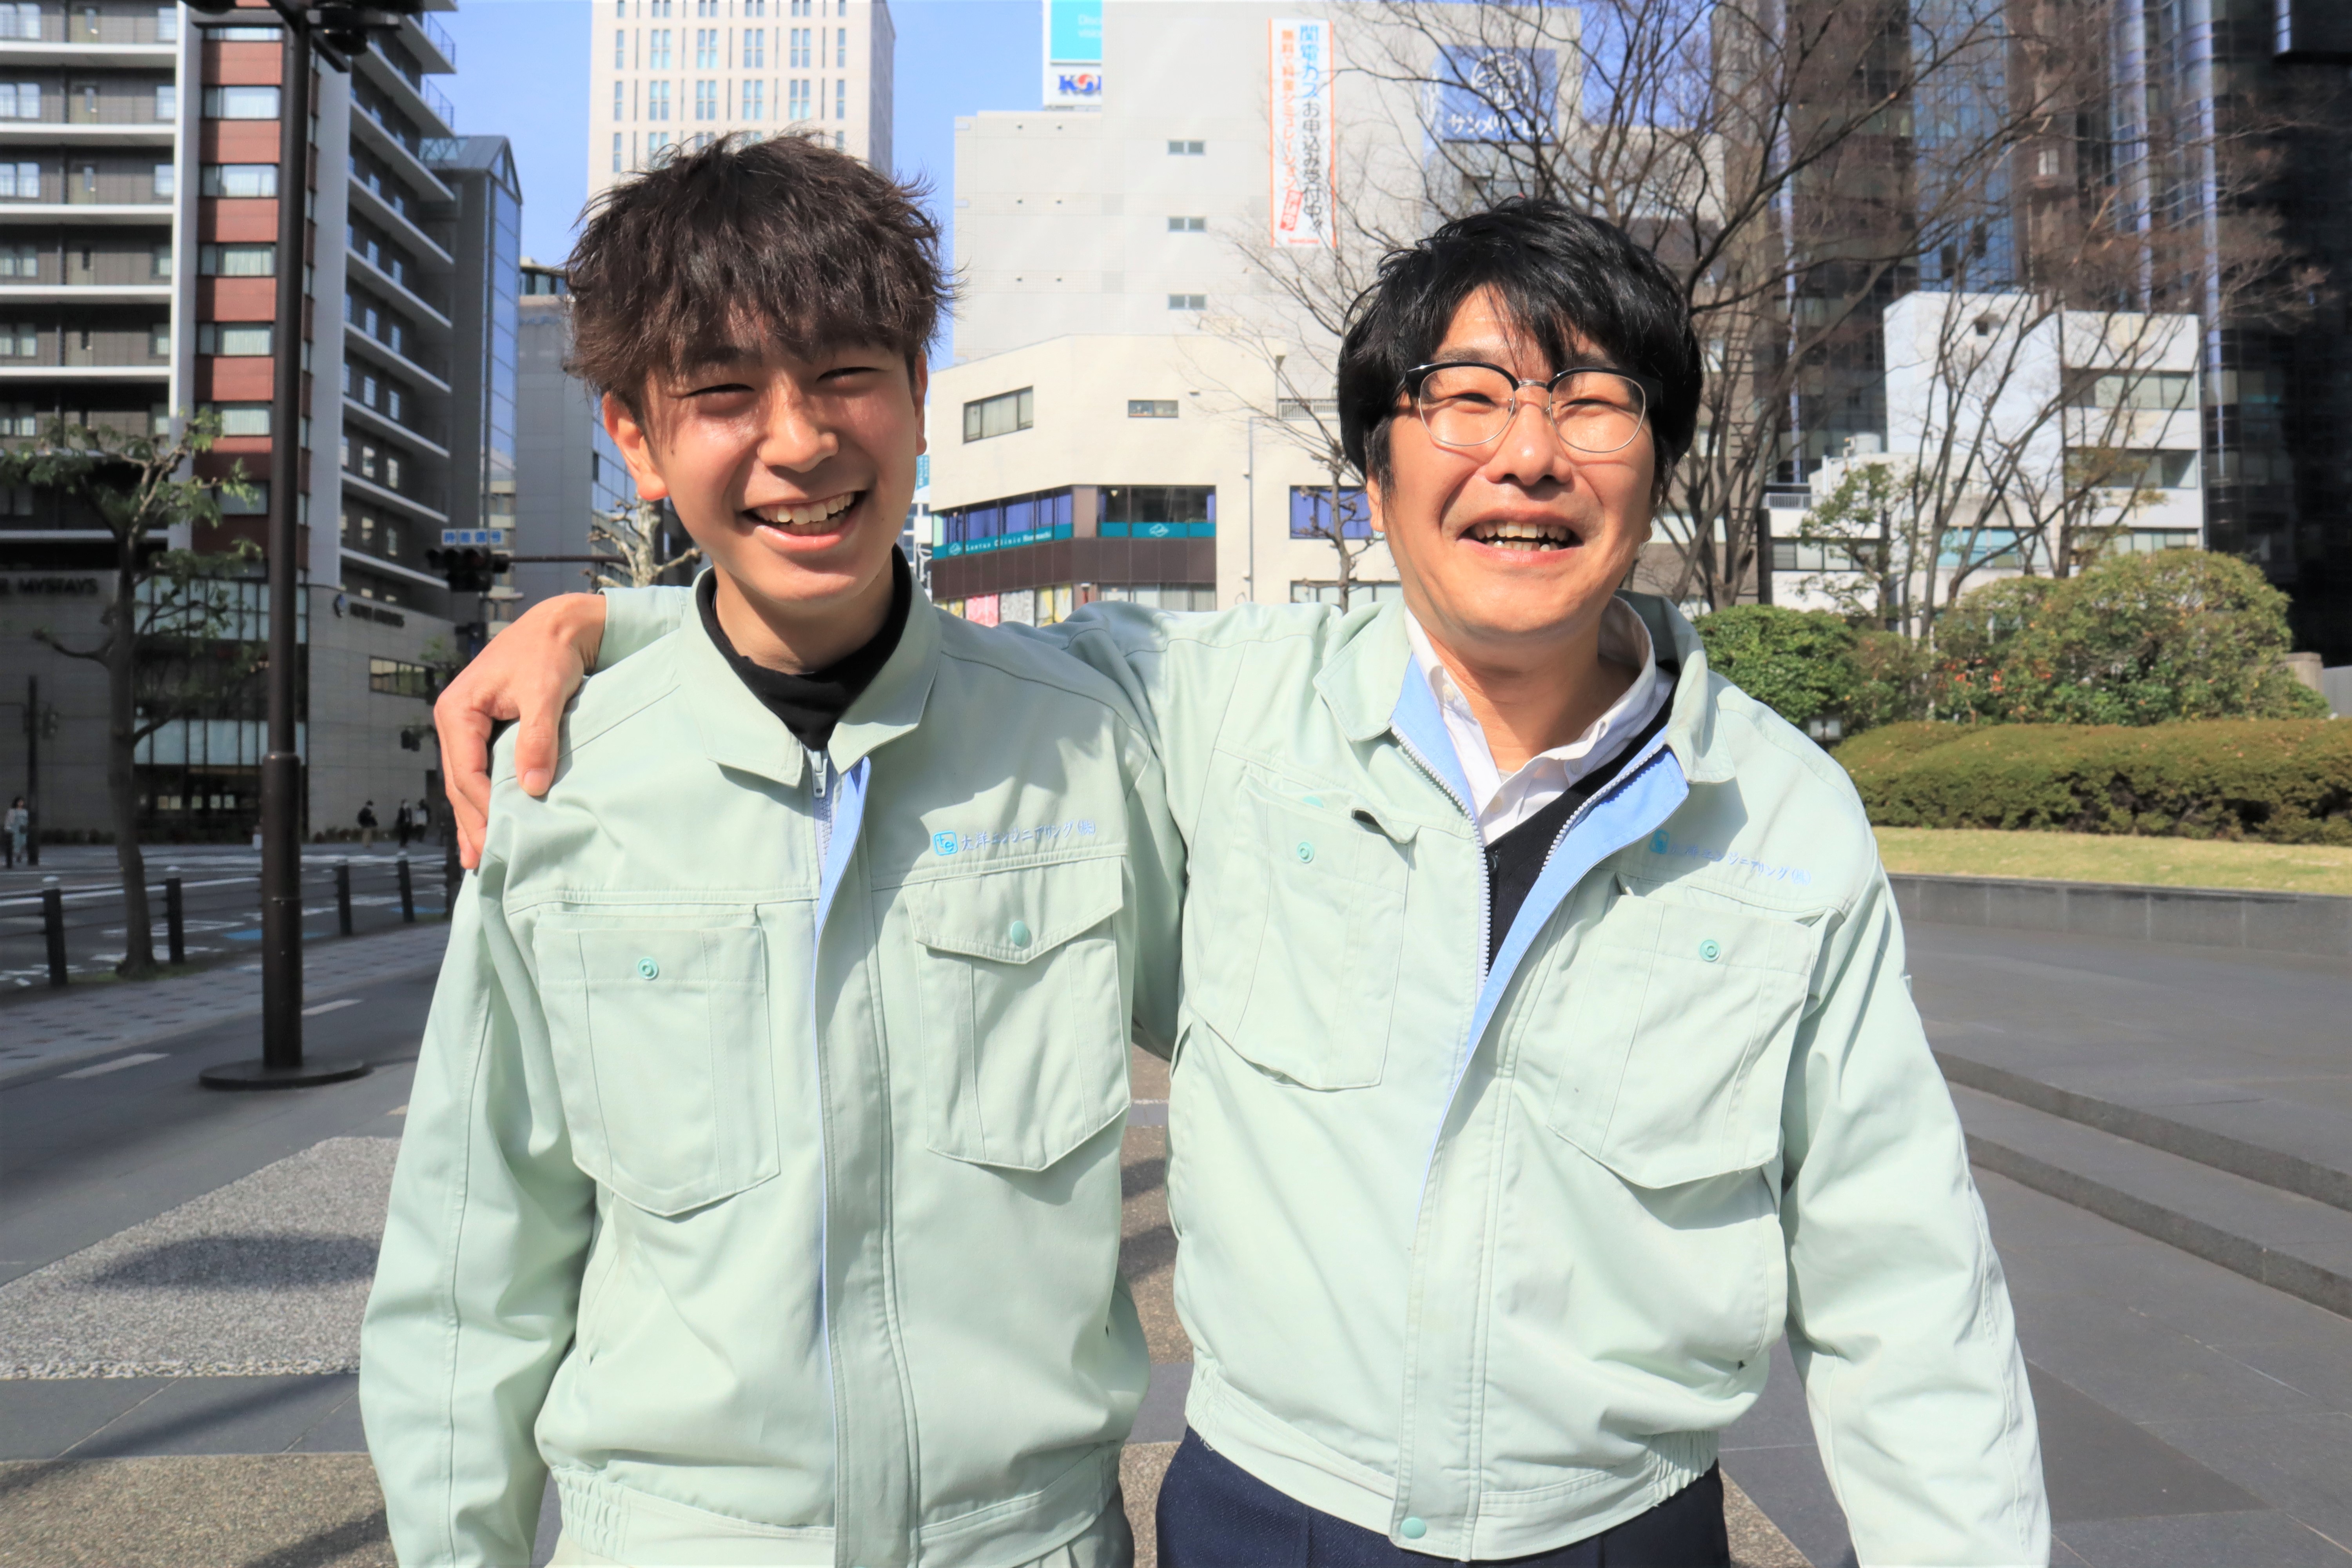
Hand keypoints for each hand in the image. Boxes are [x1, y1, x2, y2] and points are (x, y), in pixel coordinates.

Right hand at [433, 593, 606, 867]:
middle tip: (483, 861)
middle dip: (471, 821)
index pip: (466, 771)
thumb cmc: (549, 653)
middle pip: (459, 782)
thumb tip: (532, 787)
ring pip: (465, 781)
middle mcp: (455, 719)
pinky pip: (478, 771)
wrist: (558, 627)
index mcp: (458, 710)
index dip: (482, 808)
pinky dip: (482, 798)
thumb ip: (538, 738)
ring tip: (478, 856)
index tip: (500, 838)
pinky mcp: (484, 730)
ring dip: (473, 816)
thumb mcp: (545, 693)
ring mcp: (466, 726)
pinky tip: (486, 825)